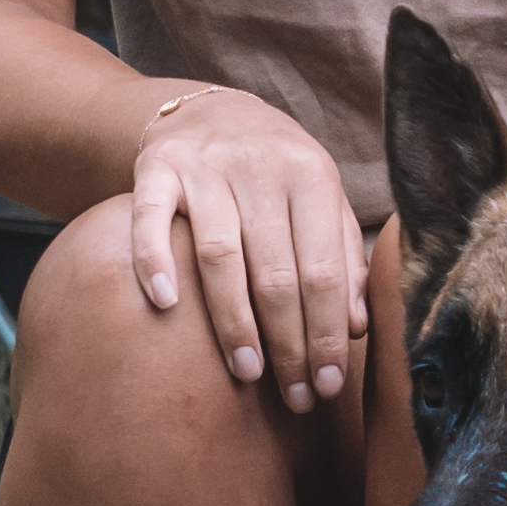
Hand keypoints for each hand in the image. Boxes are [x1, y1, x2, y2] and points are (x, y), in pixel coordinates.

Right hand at [116, 86, 366, 412]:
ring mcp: (205, 167)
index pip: (323, 268)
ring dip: (233, 321)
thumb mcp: (320, 199)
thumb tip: (356, 328)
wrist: (210, 110)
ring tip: (245, 372)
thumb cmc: (276, 172)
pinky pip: (151, 220)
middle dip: (288, 342)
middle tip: (293, 395)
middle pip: (276, 271)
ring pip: (220, 255)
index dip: (326, 331)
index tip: (327, 383)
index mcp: (312, 175)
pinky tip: (166, 305)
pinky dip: (155, 261)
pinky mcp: (156, 169)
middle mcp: (260, 167)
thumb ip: (341, 257)